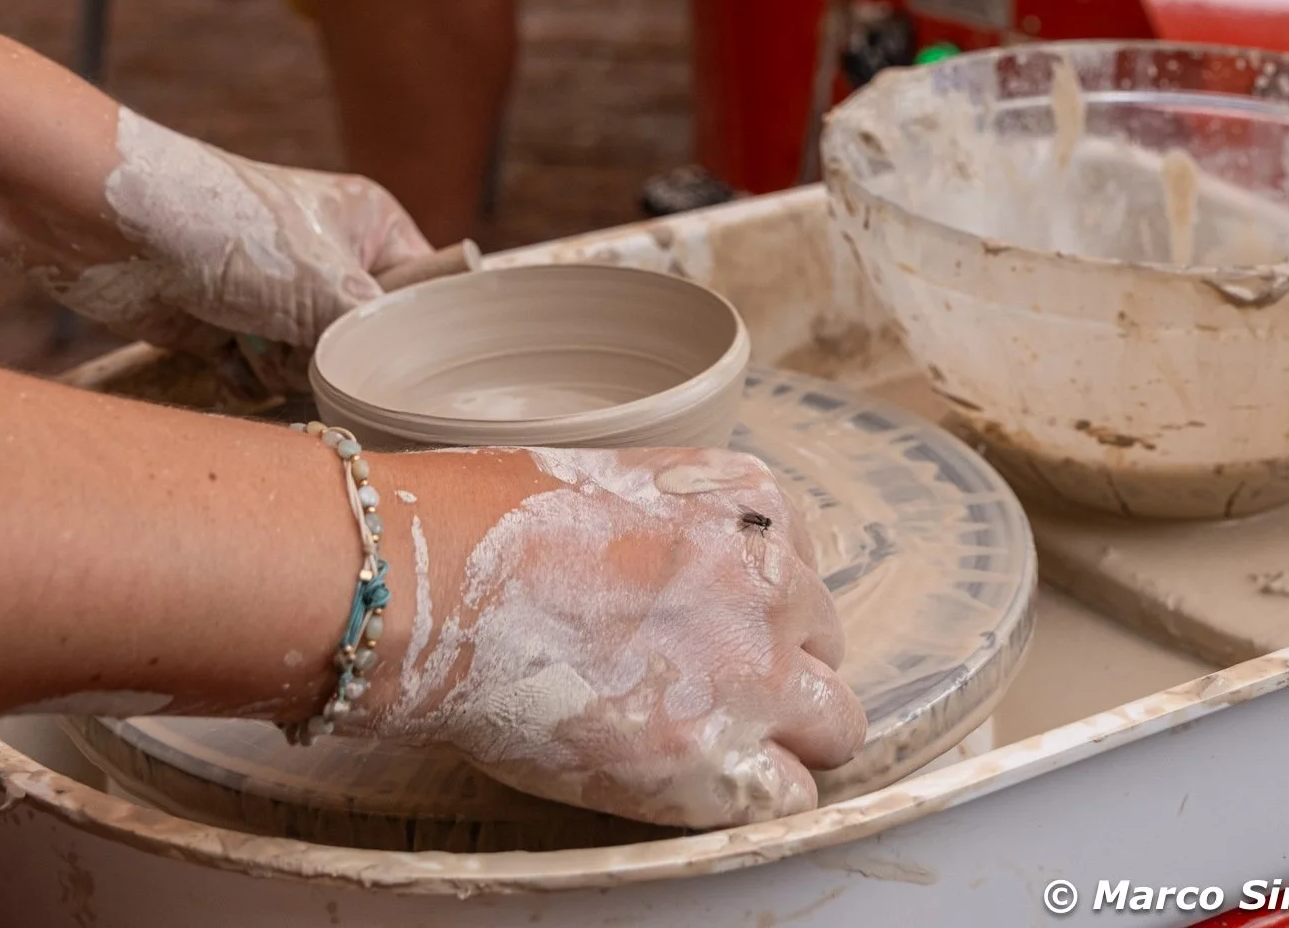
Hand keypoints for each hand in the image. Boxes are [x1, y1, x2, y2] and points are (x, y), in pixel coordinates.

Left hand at [36, 115, 429, 359]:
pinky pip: (259, 380)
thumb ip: (373, 338)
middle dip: (327, 356)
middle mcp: (326, 258)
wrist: (122, 230)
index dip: (407, 331)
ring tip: (249, 330)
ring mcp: (275, 295)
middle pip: (359, 343)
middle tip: (303, 336)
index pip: (420, 291)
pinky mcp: (228, 328)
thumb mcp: (326, 283)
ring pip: (308, 368)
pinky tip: (221, 350)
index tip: (390, 357)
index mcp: (367, 224)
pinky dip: (241, 376)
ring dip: (278, 365)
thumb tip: (392, 385)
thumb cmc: (236, 232)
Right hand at [360, 444, 866, 828]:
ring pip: (834, 725)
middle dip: (779, 669)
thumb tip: (680, 587)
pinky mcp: (725, 760)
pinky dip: (750, 799)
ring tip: (709, 744)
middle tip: (704, 689)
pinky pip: (789, 799)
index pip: (802, 569)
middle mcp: (778, 583)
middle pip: (825, 644)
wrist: (453, 584)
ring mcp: (760, 674)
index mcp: (756, 504)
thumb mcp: (626, 490)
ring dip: (784, 738)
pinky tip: (693, 783)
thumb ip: (683, 537)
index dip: (756, 608)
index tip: (707, 624)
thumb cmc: (504, 530)